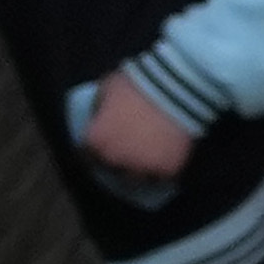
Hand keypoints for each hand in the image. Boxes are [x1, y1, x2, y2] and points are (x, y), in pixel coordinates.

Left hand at [76, 74, 194, 184]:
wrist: (177, 88)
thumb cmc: (137, 84)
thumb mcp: (107, 88)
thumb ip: (100, 106)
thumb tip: (100, 112)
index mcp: (95, 141)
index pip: (86, 155)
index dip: (95, 150)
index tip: (103, 146)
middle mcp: (114, 160)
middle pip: (111, 170)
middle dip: (116, 162)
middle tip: (128, 150)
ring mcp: (142, 168)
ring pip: (136, 179)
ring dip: (139, 170)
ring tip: (147, 159)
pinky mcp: (168, 170)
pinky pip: (164, 176)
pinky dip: (164, 169)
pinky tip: (168, 158)